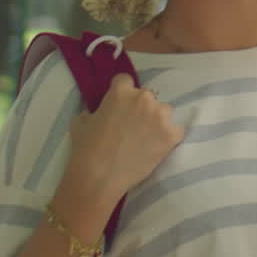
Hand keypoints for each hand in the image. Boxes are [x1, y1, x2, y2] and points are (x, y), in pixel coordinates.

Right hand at [65, 73, 184, 202]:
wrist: (99, 177)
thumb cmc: (86, 149)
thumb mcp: (80, 122)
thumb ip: (93, 110)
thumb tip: (97, 112)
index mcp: (121, 92)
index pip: (126, 80)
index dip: (122, 91)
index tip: (121, 104)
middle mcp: (144, 99)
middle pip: (148, 96)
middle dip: (141, 107)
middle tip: (133, 125)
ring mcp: (161, 116)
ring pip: (164, 111)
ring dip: (158, 120)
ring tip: (147, 137)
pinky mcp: (172, 135)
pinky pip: (177, 130)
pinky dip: (170, 137)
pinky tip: (159, 146)